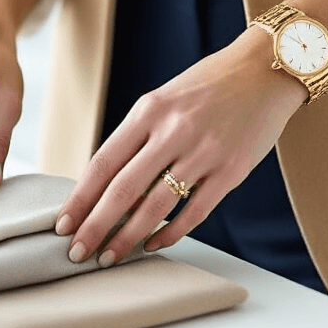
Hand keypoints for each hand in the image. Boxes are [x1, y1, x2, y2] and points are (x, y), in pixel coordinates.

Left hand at [54, 25, 306, 264]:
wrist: (265, 70)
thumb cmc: (209, 85)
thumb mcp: (164, 99)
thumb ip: (138, 137)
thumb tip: (107, 187)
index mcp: (150, 110)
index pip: (103, 163)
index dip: (80, 198)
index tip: (62, 224)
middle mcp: (174, 130)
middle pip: (123, 190)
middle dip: (95, 227)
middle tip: (77, 252)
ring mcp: (205, 152)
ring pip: (156, 207)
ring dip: (128, 238)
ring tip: (110, 257)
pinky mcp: (232, 170)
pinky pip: (194, 212)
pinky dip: (170, 233)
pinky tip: (153, 244)